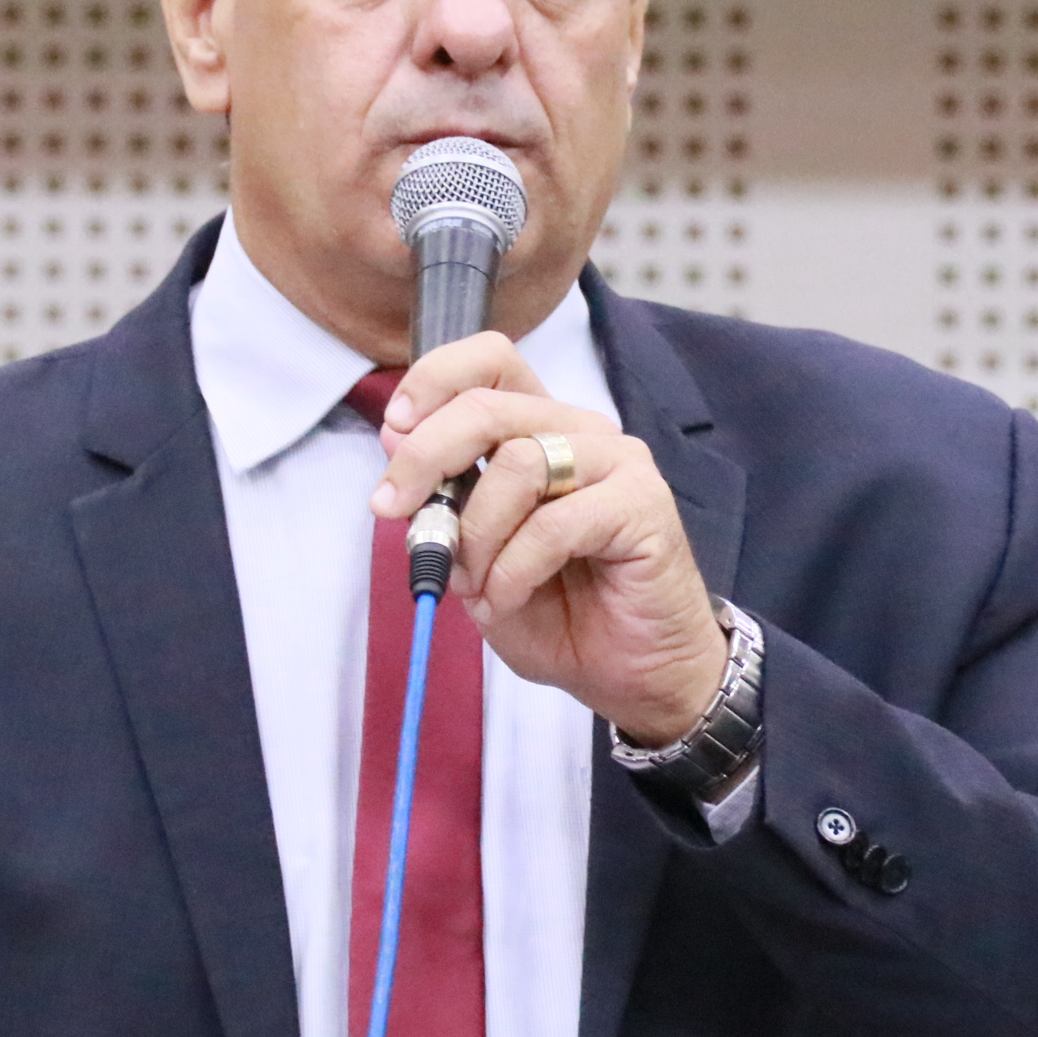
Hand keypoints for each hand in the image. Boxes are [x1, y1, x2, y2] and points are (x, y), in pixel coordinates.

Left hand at [371, 332, 727, 746]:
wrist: (631, 674)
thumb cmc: (559, 615)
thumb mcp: (475, 559)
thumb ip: (443, 501)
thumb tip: (396, 441)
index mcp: (539, 431)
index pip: (491, 361)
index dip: (434, 381)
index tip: (393, 431)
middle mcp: (580, 433)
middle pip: (488, 407)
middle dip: (425, 457)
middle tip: (393, 509)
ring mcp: (618, 463)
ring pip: (518, 463)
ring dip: (476, 535)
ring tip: (478, 588)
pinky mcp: (644, 504)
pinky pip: (554, 523)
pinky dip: (513, 570)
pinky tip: (507, 599)